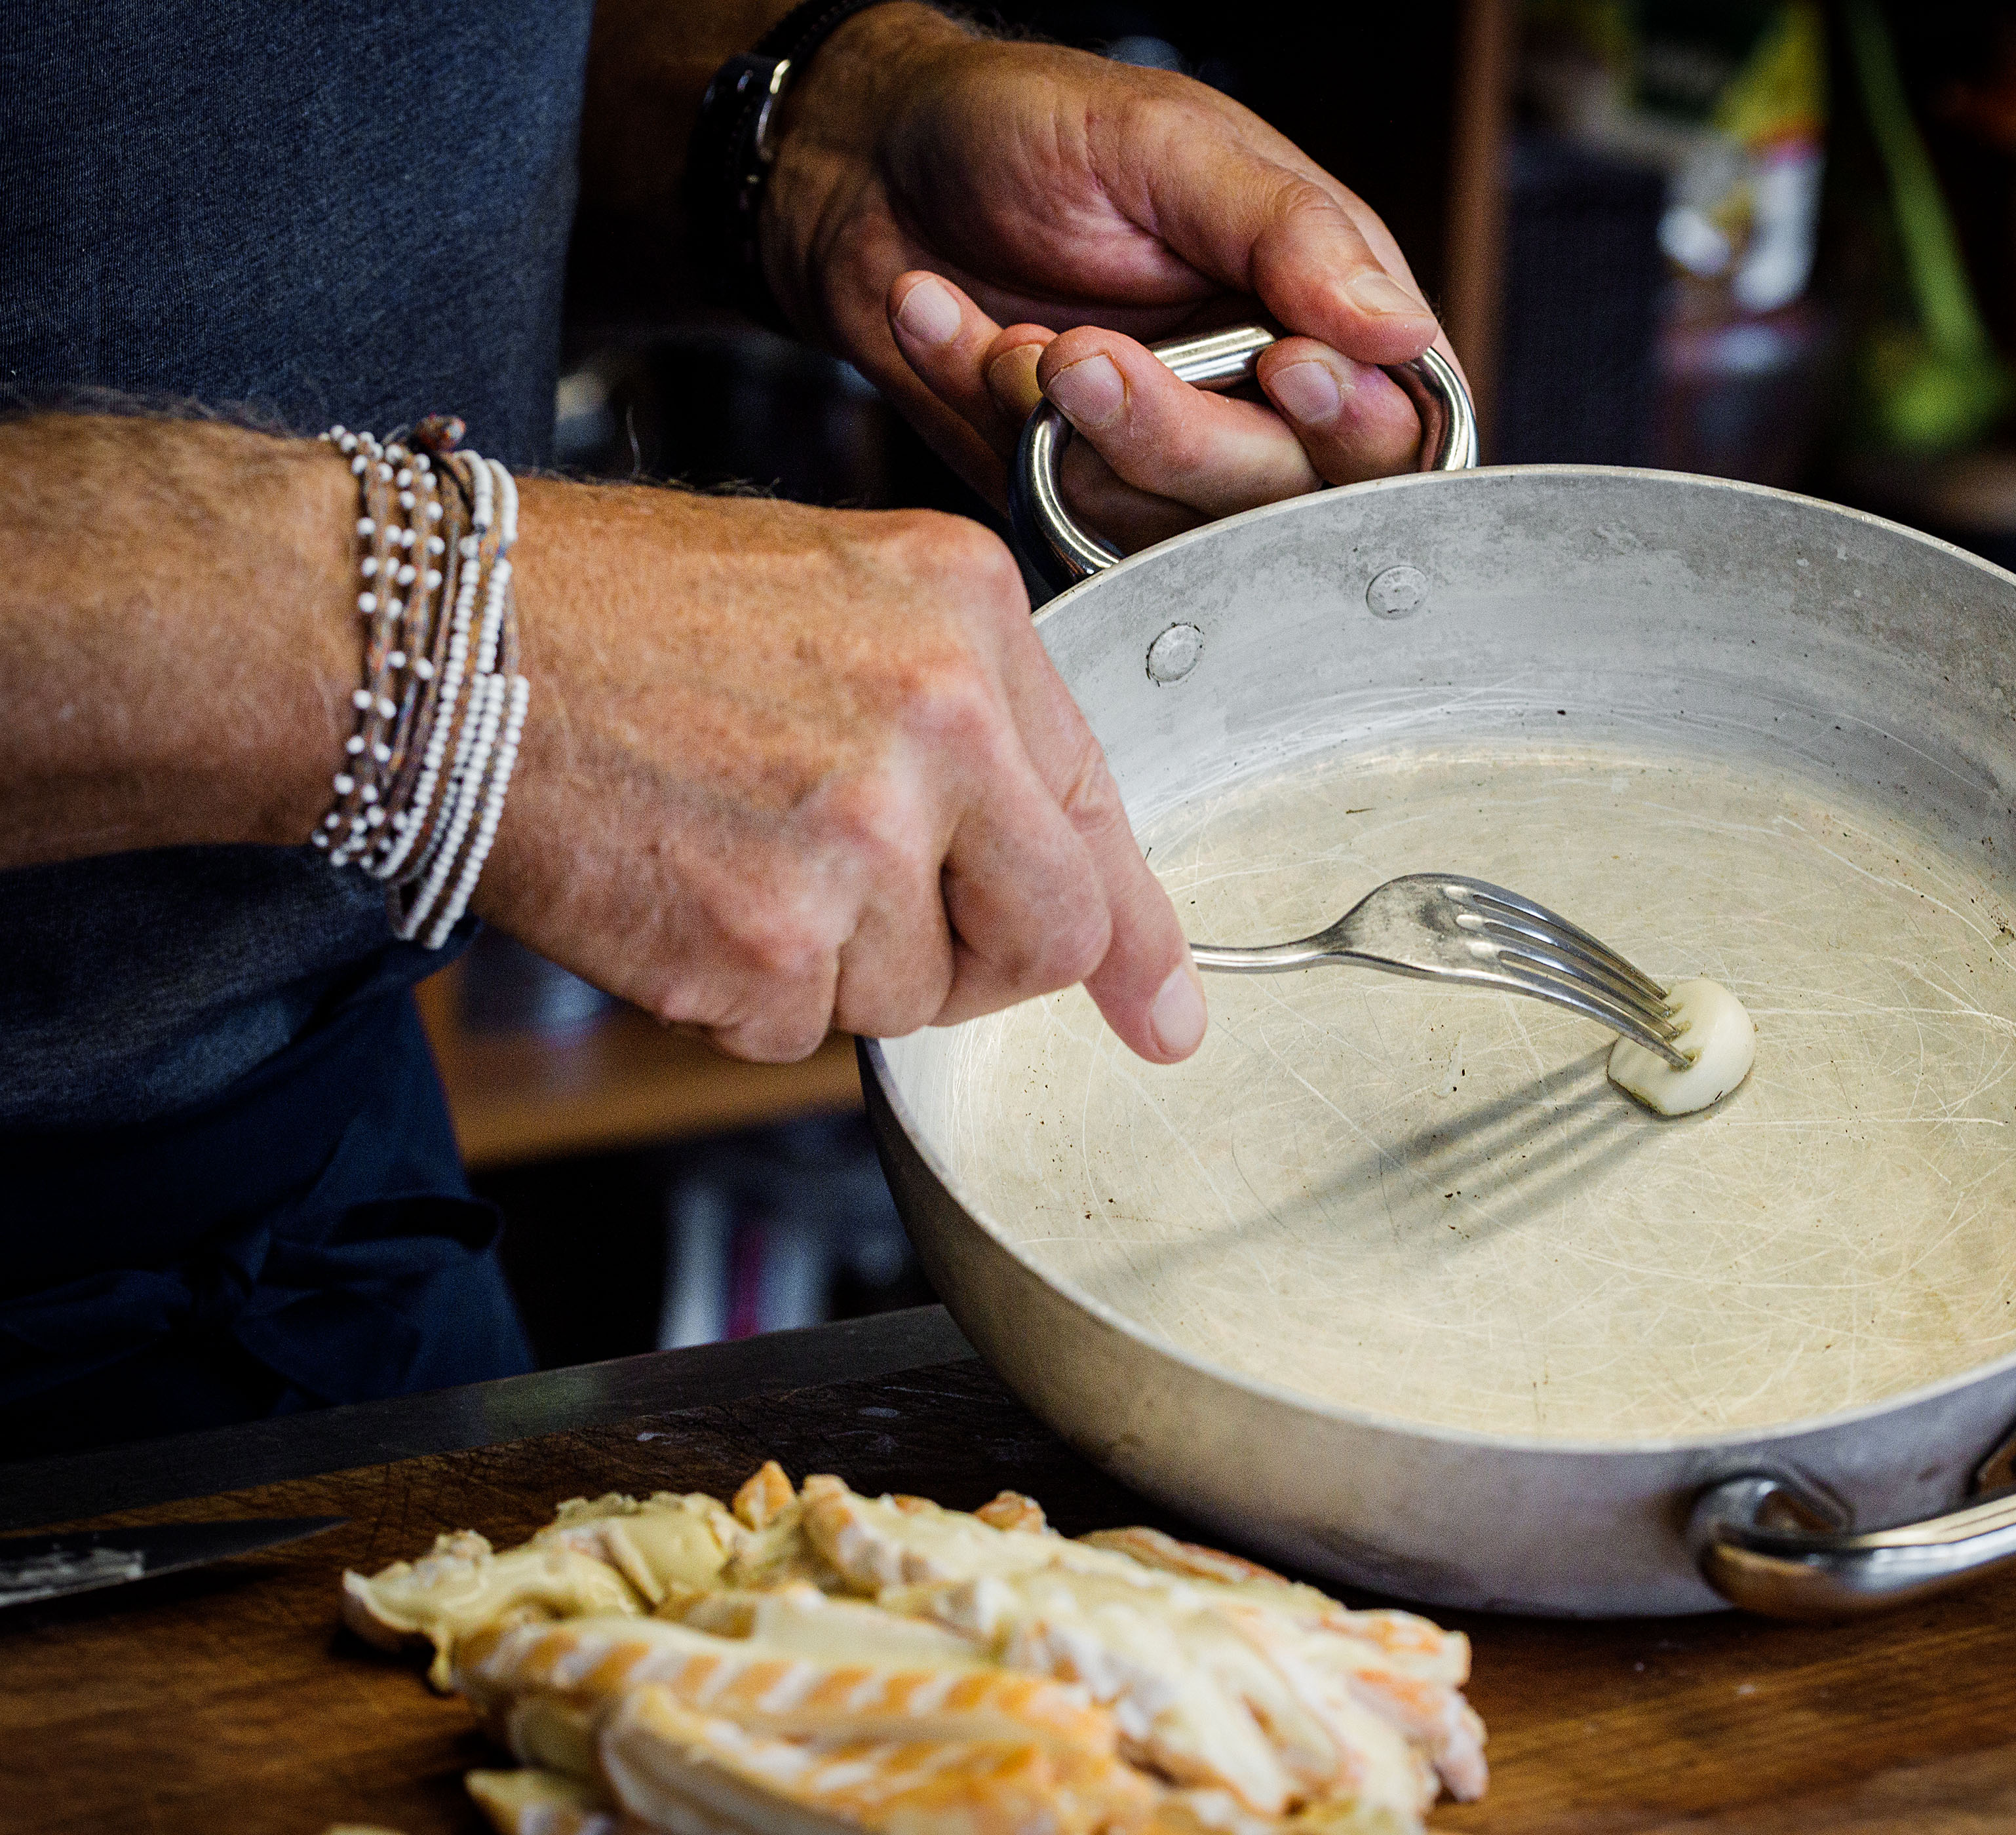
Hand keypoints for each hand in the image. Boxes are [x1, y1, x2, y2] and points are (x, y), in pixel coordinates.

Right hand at [475, 479, 1205, 1064]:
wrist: (435, 637)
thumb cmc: (618, 613)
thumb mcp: (840, 604)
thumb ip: (973, 732)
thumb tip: (1092, 919)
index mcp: (972, 613)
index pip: (1099, 812)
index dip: (1133, 933)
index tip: (1161, 1013)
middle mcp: (942, 717)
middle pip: (1047, 937)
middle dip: (980, 965)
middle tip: (880, 931)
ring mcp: (859, 834)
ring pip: (912, 997)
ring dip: (831, 966)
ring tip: (728, 849)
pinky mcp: (768, 941)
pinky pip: (803, 1032)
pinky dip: (743, 993)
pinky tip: (682, 890)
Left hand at [765, 6, 1455, 550]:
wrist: (872, 162)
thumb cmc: (1029, 126)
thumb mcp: (1169, 144)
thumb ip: (1292, 235)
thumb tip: (1398, 331)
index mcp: (1324, 310)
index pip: (1392, 426)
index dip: (1351, 425)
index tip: (1283, 372)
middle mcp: (1258, 402)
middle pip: (1278, 499)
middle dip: (1176, 431)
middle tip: (1084, 351)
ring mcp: (1162, 459)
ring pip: (1164, 523)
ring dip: (1069, 425)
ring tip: (1012, 329)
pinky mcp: (1072, 492)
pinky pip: (1059, 515)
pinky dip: (998, 426)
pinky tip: (959, 334)